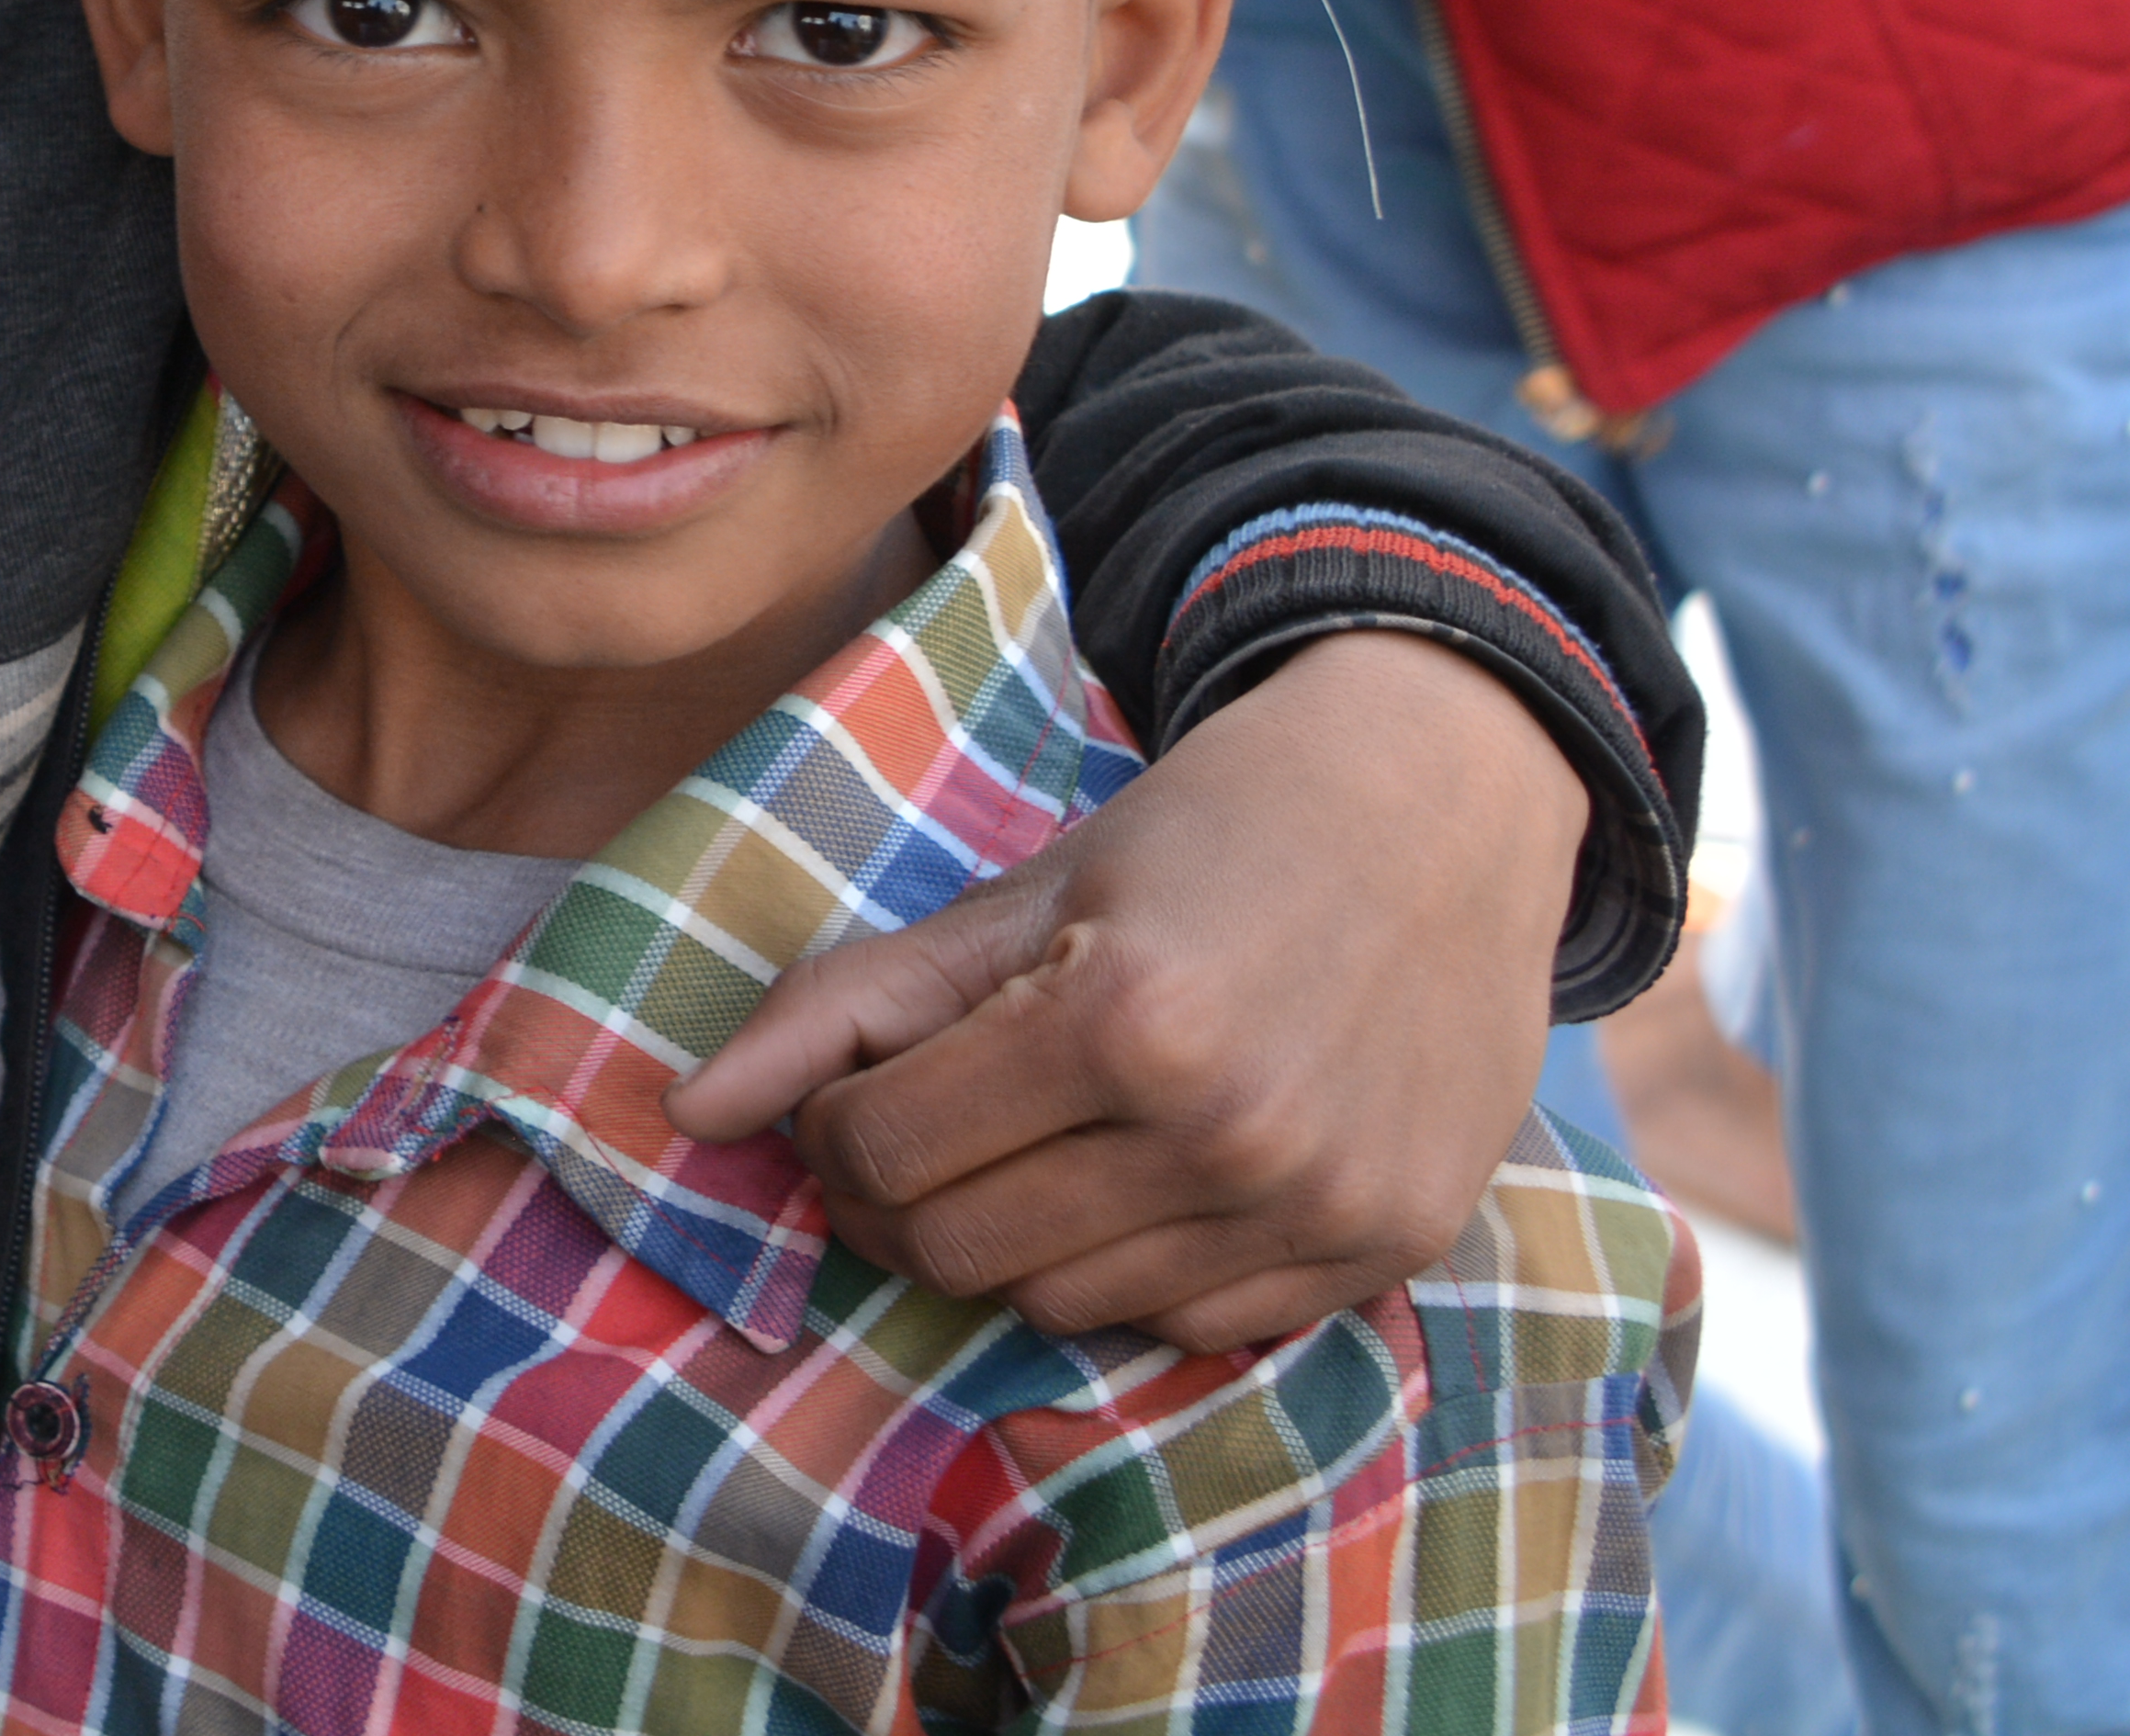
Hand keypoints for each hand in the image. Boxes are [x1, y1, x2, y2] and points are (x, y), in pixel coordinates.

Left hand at [665, 629, 1591, 1350]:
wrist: (1442, 806)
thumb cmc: (1205, 834)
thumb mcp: (1017, 894)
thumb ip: (848, 1004)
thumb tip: (687, 1115)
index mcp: (1122, 1022)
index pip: (883, 1155)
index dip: (830, 1131)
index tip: (851, 1091)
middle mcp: (1227, 1135)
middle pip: (958, 1252)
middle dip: (896, 1198)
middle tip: (916, 1125)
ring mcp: (1314, 1208)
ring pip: (1062, 1305)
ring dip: (1012, 1233)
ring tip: (1040, 1132)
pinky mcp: (1381, 1252)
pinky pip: (1185, 1324)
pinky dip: (1132, 1265)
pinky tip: (1148, 1167)